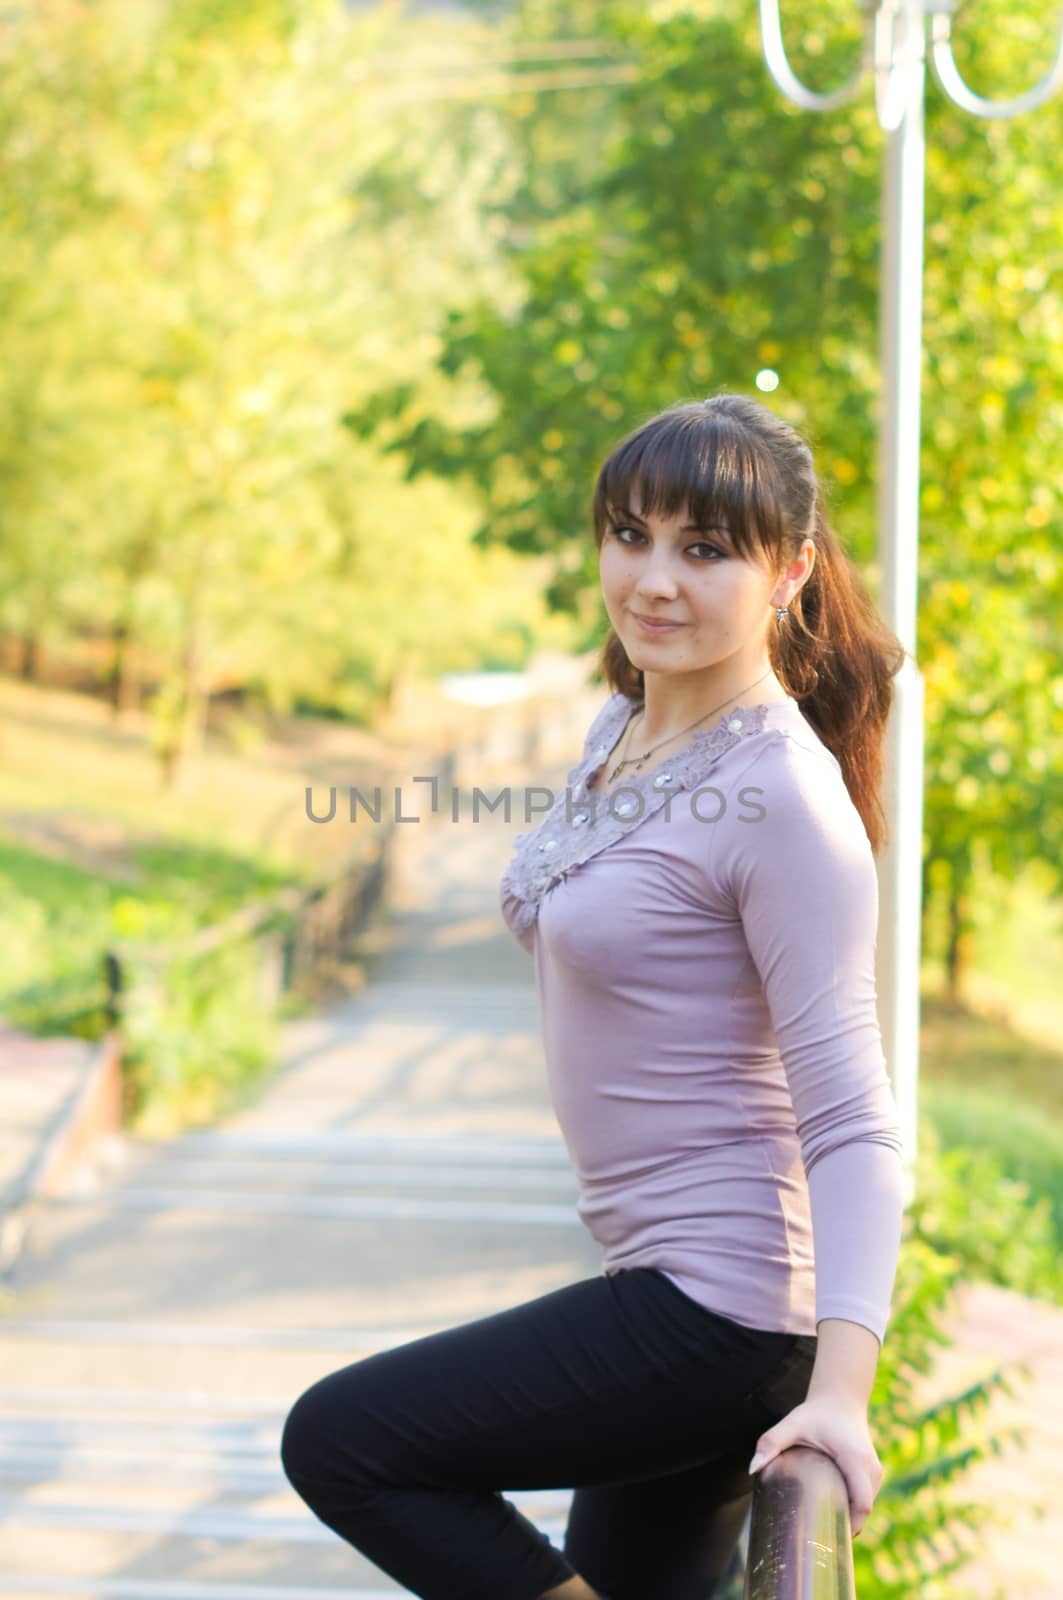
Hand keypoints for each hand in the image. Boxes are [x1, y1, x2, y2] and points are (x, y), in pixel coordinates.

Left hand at [747, 1395, 882, 1537]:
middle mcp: (871, 1467)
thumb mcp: (793, 1424)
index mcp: (855, 1459)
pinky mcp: (873, 1472)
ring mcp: (875, 1470)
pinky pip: (866, 1496)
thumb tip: (752, 1468)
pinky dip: (854, 1506)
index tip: (829, 1537)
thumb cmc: (817, 1413)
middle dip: (847, 1526)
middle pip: (865, 1509)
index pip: (862, 1504)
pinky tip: (834, 1514)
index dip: (851, 1525)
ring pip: (867, 1504)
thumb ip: (771, 1442)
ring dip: (850, 1516)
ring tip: (824, 1528)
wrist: (841, 1397)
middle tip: (820, 1538)